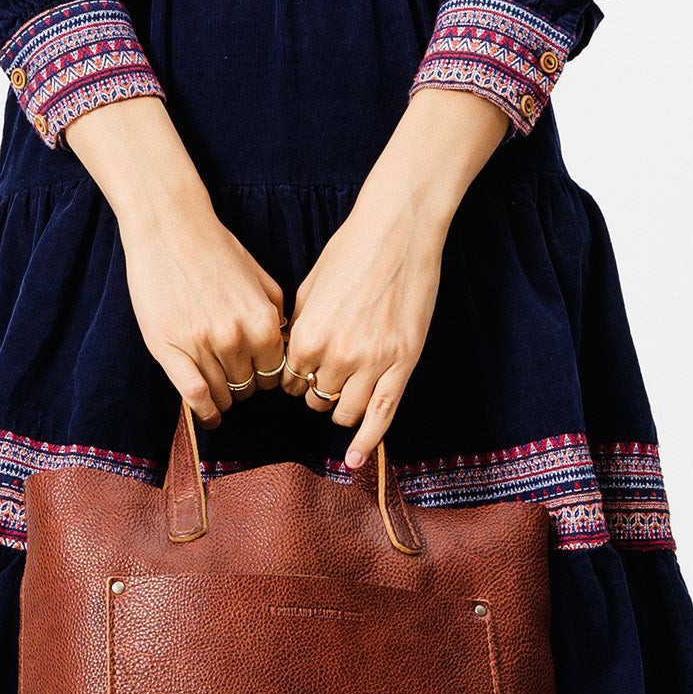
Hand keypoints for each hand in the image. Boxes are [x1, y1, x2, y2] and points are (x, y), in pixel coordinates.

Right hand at [65, 97, 285, 426]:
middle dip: (244, 387)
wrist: (170, 228)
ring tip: (219, 397)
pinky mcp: (169, 349)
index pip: (275, 374)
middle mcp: (236, 338)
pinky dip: (204, 412)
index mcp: (264, 323)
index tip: (257, 376)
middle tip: (234, 379)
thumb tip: (285, 351)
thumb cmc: (217, 251)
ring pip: (222, 395)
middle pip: (249, 388)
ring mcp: (202, 345)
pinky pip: (194, 396)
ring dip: (223, 399)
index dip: (266, 378)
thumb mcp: (263, 282)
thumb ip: (277, 319)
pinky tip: (209, 415)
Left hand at [283, 86, 509, 467]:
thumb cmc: (352, 250)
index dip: (295, 378)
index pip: (289, 381)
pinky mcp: (403, 364)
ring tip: (347, 392)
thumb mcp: (310, 287)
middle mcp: (336, 357)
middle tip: (328, 374)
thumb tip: (292, 355)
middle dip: (318, 391)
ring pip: (346, 412)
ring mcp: (372, 364)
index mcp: (306, 337)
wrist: (398, 230)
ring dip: (341, 409)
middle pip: (317, 399)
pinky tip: (357, 463)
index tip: (304, 370)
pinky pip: (382, 416)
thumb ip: (299, 328)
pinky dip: (367, 443)